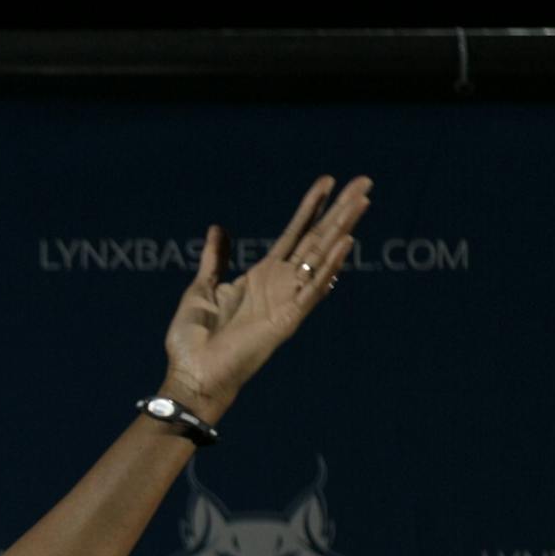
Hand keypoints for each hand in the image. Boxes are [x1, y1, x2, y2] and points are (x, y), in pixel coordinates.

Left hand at [161, 175, 371, 414]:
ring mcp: (288, 301)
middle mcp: (280, 285)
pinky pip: (314, 288)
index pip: (294, 234)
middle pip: (316, 239)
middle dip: (340, 210)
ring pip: (322, 257)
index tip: (327, 181)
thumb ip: (215, 260)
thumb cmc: (192, 340)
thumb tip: (218, 228)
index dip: (310, 207)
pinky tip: (346, 241)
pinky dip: (330, 265)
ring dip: (343, 228)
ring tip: (362, 199)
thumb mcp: (201, 289)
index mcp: (261, 277)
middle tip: (363, 180)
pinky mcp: (289, 319)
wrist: (191, 374)